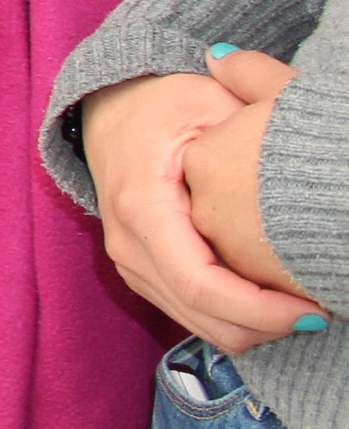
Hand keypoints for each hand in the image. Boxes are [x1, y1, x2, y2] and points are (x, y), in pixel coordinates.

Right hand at [85, 67, 326, 350]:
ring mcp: (129, 262)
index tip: (313, 310)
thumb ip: (251, 119)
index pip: (201, 284)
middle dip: (266, 327)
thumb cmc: (162, 104)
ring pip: (199, 326)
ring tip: (300, 308)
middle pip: (204, 316)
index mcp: (143, 206)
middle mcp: (128, 244)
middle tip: (319, 314)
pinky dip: (233, 319)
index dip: (261, 309)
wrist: (108, 111)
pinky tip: (268, 301)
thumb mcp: (207, 100)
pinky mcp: (140, 272)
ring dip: (252, 328)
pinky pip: (190, 314)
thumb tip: (295, 133)